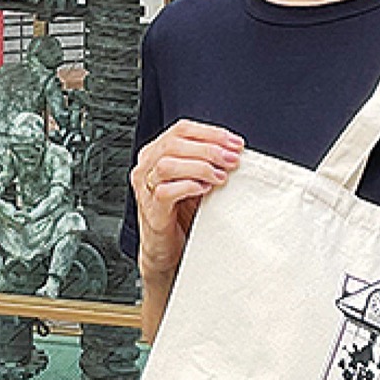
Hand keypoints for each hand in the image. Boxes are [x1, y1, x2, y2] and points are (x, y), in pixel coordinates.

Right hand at [130, 118, 242, 283]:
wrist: (167, 249)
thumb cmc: (181, 212)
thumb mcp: (194, 179)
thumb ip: (205, 162)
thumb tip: (233, 150)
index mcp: (156, 152)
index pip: (182, 129)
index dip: (211, 133)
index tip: (235, 143)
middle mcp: (146, 166)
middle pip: (174, 143)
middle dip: (209, 149)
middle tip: (232, 160)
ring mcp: (145, 187)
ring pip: (167, 165)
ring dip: (199, 167)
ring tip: (221, 177)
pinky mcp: (151, 209)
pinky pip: (165, 191)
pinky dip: (188, 187)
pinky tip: (204, 190)